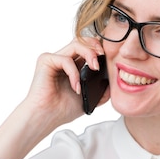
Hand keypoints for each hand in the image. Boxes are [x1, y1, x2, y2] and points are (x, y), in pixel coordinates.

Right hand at [0, 38, 108, 158]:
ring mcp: (54, 59)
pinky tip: (76, 87)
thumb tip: (114, 82)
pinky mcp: (46, 61)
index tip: (109, 57)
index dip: (99, 49)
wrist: (47, 117)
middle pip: (83, 41)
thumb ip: (101, 90)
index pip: (88, 48)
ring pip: (76, 44)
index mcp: (73, 66)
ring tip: (95, 68)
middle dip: (96, 46)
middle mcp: (63, 59)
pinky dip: (74, 73)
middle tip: (103, 57)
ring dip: (89, 54)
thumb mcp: (89, 99)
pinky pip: (66, 60)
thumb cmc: (62, 110)